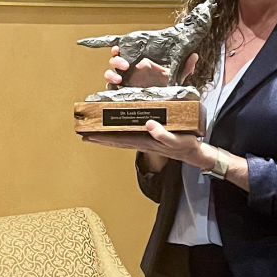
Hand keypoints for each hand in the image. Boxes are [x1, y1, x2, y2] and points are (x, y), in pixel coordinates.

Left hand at [83, 120, 215, 169]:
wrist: (193, 152)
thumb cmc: (185, 145)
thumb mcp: (175, 139)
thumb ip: (162, 133)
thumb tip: (148, 124)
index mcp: (144, 141)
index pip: (118, 139)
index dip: (102, 137)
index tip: (88, 134)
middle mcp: (141, 141)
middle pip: (115, 140)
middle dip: (99, 137)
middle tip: (83, 134)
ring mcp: (145, 140)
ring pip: (120, 138)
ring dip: (106, 137)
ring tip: (93, 134)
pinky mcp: (149, 138)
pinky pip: (129, 136)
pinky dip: (118, 134)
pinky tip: (114, 132)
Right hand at [104, 47, 197, 87]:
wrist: (164, 104)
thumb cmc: (166, 87)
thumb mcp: (175, 76)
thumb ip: (184, 67)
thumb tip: (194, 56)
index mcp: (139, 62)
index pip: (125, 51)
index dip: (118, 49)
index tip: (118, 49)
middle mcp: (130, 70)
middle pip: (115, 61)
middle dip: (116, 61)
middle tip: (125, 65)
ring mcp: (125, 81)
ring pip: (110, 73)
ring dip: (111, 73)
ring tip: (119, 78)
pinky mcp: (122, 93)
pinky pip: (111, 88)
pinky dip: (110, 86)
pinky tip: (116, 87)